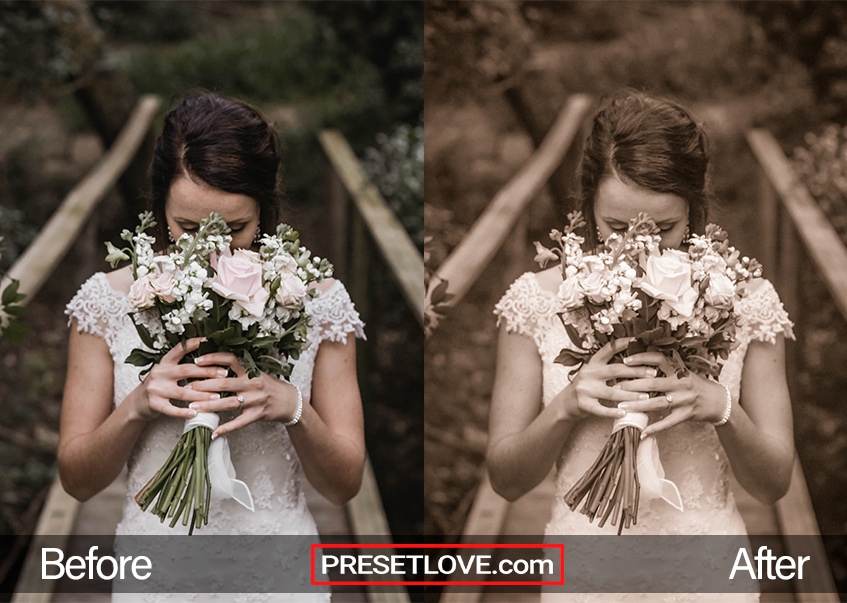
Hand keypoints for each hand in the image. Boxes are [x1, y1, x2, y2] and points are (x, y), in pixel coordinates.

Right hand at [135, 337, 225, 420]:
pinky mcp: (154, 404)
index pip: (180, 349)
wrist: (137, 403)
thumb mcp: (167, 372)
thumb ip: (182, 365)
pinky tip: (196, 412)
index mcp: (165, 362)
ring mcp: (156, 389)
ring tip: (217, 397)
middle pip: (187, 370)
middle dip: (207, 372)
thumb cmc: (159, 386)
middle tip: (224, 374)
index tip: (209, 340)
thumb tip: (209, 359)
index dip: (194, 344)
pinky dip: (184, 411)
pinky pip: (172, 409)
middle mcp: (160, 373)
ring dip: (202, 395)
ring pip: (183, 392)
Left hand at [182, 351, 300, 437]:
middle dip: (204, 385)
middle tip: (187, 387)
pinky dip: (226, 428)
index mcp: (251, 371)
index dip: (213, 359)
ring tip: (193, 408)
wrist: (290, 401)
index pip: (231, 360)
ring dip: (209, 406)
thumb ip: (239, 370)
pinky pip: (239, 423)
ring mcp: (255, 400)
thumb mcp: (257, 373)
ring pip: (228, 403)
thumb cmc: (269, 386)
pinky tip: (213, 432)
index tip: (197, 360)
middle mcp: (252, 384)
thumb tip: (213, 367)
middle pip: (225, 383)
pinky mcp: (257, 415)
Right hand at [562, 338, 657, 420]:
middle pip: (615, 370)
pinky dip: (613, 411)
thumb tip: (635, 360)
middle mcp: (588, 373)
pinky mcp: (584, 404)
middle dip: (636, 372)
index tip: (638, 340)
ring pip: (612, 392)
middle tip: (653, 373)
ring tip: (646, 396)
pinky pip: (601, 409)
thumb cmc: (587, 386)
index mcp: (593, 363)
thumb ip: (609, 366)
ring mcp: (585, 389)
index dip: (622, 344)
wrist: (566, 402)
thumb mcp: (594, 372)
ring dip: (631, 395)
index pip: (608, 349)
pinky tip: (625, 412)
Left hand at [613, 351, 726, 436]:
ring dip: (638, 406)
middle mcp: (682, 383)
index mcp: (680, 370)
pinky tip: (642, 432)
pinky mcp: (687, 414)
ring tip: (622, 408)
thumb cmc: (696, 384)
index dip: (642, 358)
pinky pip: (668, 422)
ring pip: (658, 403)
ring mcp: (684, 400)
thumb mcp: (684, 371)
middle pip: (654, 383)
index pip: (659, 359)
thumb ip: (666, 368)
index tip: (625, 360)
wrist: (719, 401)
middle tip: (615, 387)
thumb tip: (640, 363)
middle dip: (633, 386)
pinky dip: (655, 428)